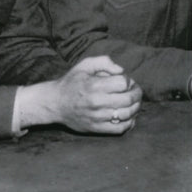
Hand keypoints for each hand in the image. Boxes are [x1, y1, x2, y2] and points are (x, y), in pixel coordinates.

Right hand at [19, 55, 142, 134]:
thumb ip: (104, 62)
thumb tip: (121, 71)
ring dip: (136, 107)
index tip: (125, 81)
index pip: (124, 83)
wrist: (54, 103)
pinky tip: (129, 116)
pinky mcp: (96, 128)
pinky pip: (120, 129)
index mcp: (94, 85)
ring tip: (133, 102)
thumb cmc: (72, 82)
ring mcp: (97, 117)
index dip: (129, 81)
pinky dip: (129, 122)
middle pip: (129, 99)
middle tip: (135, 91)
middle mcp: (96, 102)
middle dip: (137, 93)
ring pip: (127, 114)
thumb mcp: (85, 65)